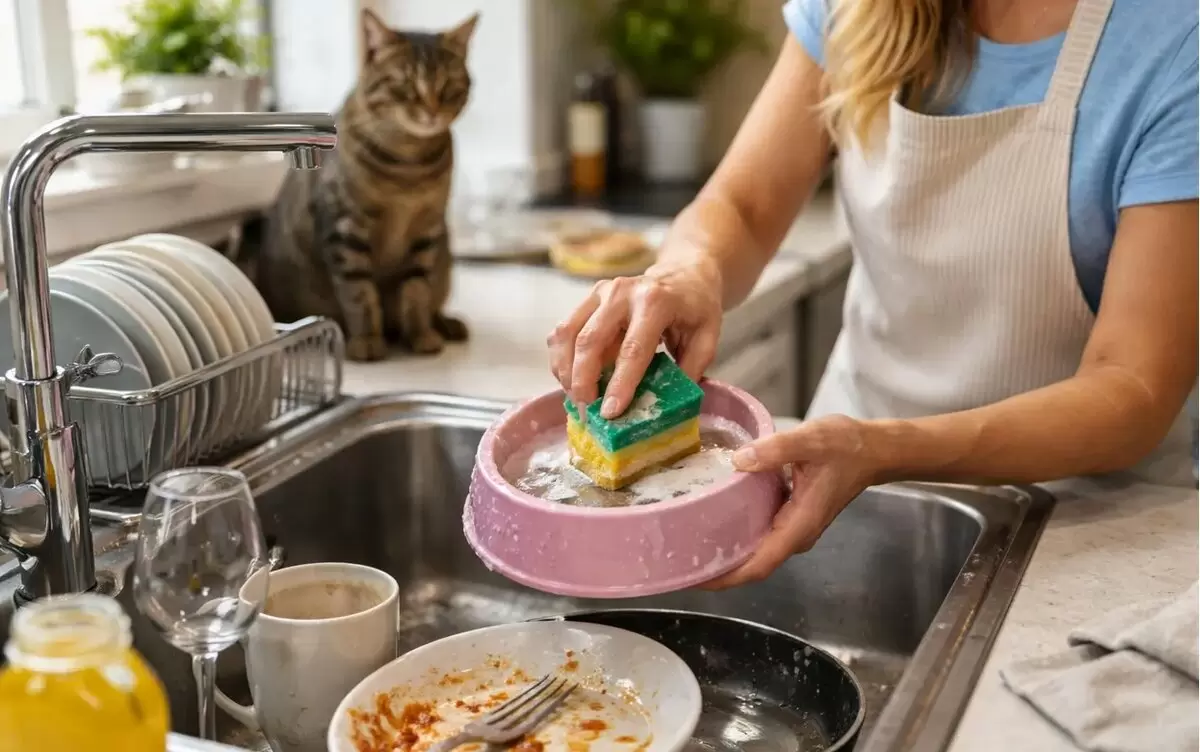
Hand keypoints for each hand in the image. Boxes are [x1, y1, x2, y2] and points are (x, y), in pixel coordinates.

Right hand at [547, 258, 723, 416]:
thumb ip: (690, 369)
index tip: (610, 412)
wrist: (684, 273)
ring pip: (568, 334)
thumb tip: (664, 406)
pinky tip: (570, 379)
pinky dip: (561, 359)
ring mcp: (600, 293)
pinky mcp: (588, 299)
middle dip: (583, 381)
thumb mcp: (707, 337)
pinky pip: (563, 331)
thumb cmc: (696, 308)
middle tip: (588, 412)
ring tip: (577, 399)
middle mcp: (622, 292)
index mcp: (655, 302)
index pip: (633, 349)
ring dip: (566, 371)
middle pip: (590, 340)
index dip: (620, 384)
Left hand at [703, 415, 880, 588]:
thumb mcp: (811, 440)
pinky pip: (760, 533)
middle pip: (753, 564)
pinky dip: (738, 533)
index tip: (695, 578)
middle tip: (679, 558)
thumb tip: (739, 460)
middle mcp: (796, 534)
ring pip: (756, 550)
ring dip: (726, 552)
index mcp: (799, 525)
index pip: (760, 564)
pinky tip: (714, 519)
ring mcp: (794, 528)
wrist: (873, 449)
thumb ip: (776, 449)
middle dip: (718, 568)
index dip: (727, 577)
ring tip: (688, 543)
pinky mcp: (792, 517)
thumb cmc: (846, 446)